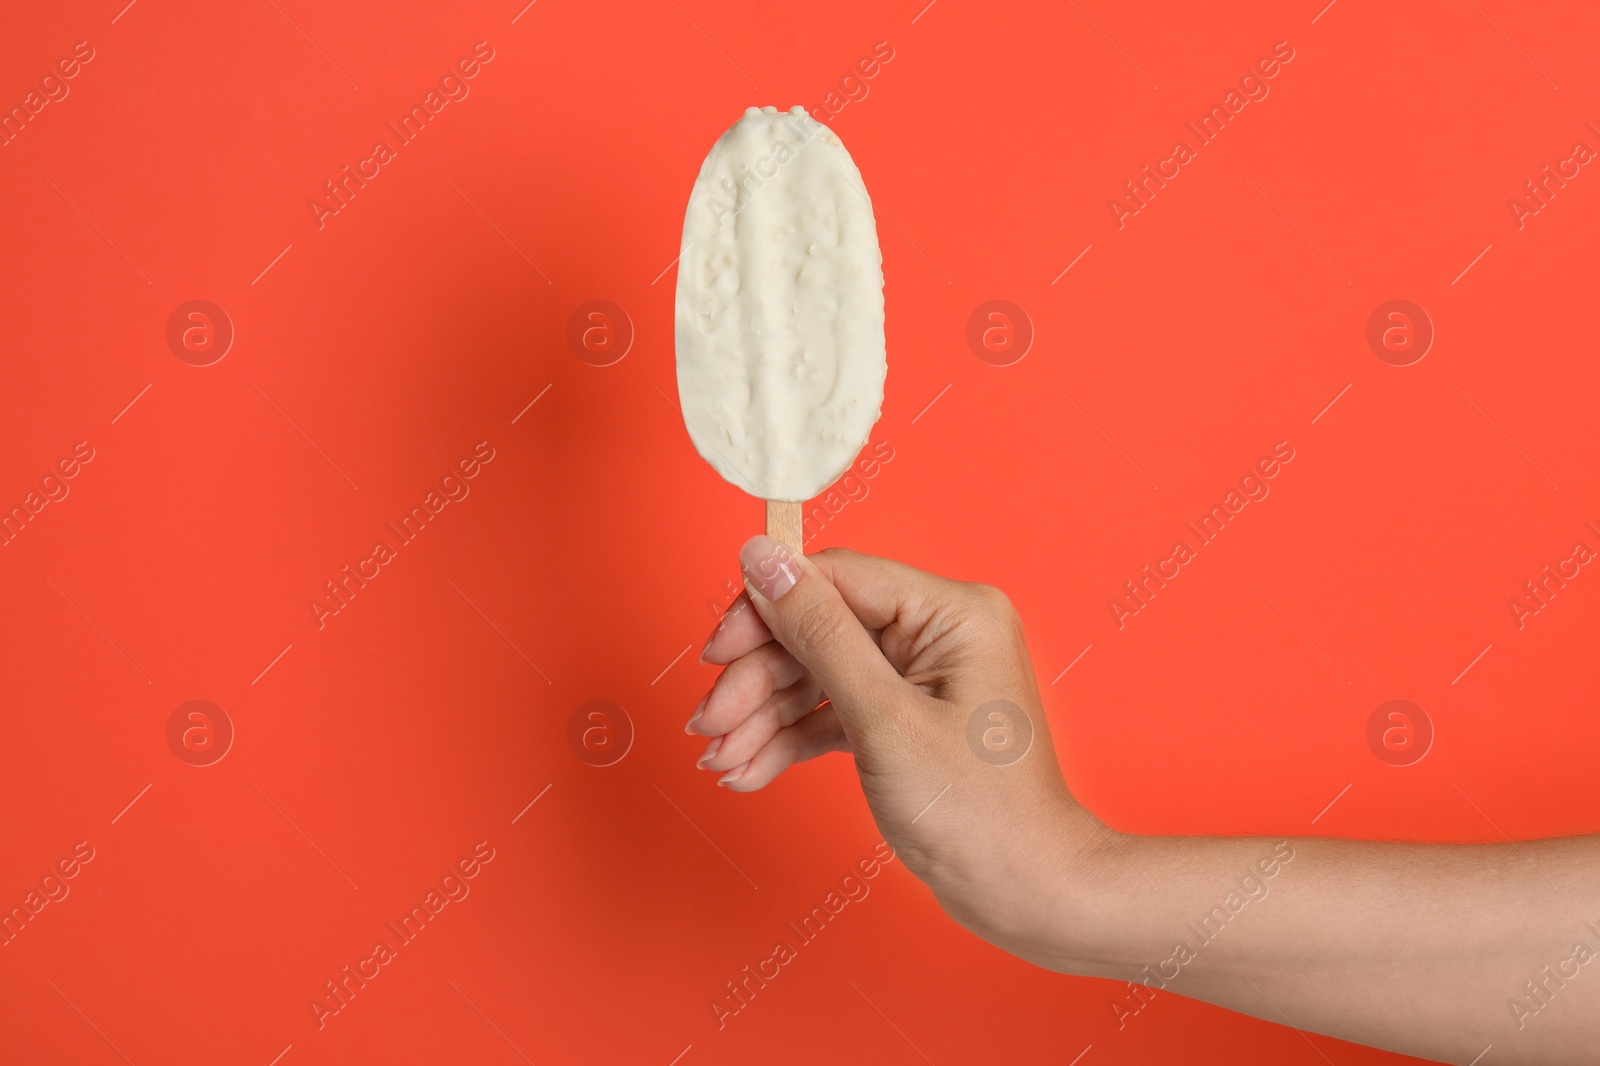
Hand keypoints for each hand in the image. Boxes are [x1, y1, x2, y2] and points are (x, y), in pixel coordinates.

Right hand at [690, 536, 1107, 961]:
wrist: (1026, 894)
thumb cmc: (978, 813)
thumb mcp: (883, 719)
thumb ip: (817, 633)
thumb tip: (763, 556)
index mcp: (951, 612)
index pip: (836, 579)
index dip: (766, 611)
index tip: (716, 651)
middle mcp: (939, 633)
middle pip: (819, 630)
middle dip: (757, 681)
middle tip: (708, 726)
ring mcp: (922, 678)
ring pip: (818, 675)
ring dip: (763, 716)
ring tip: (721, 759)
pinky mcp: (906, 719)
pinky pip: (834, 712)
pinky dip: (791, 739)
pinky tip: (749, 769)